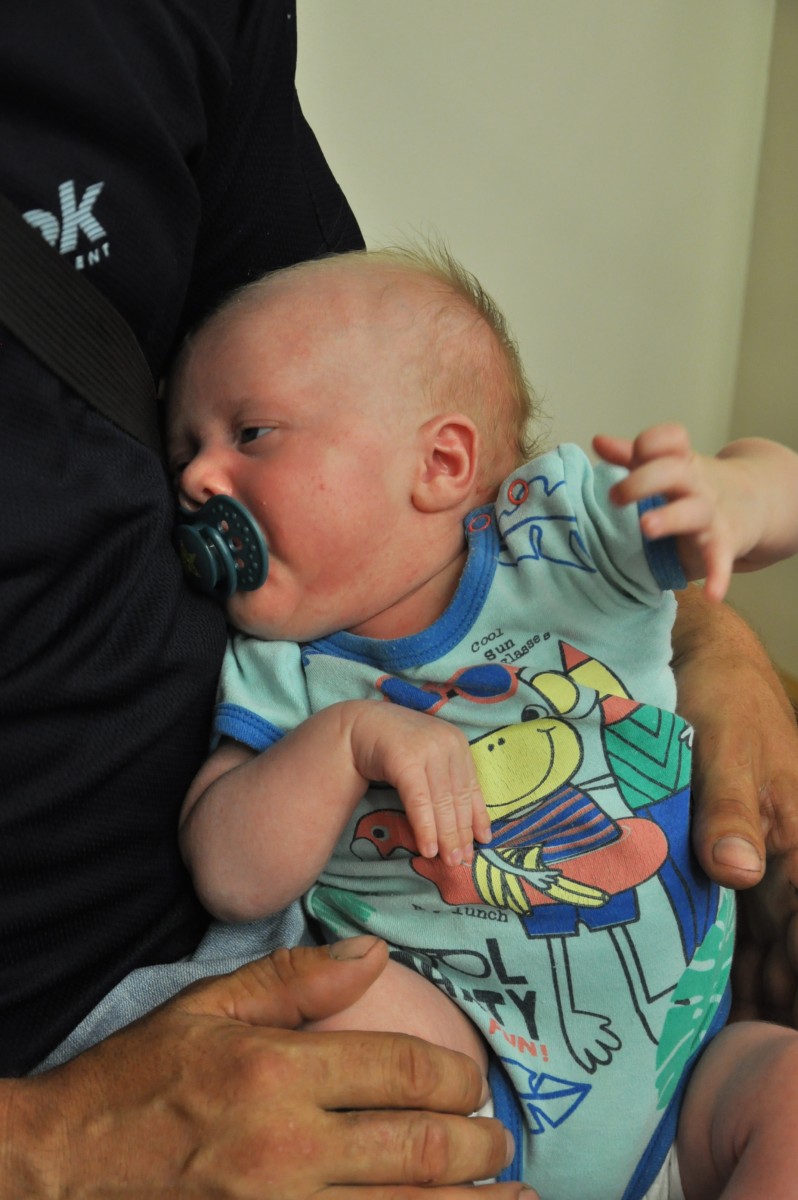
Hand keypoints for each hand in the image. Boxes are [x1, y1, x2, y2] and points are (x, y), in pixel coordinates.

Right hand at [2, 938, 533, 1197]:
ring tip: (514, 1195)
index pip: (400, 1071)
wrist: (66, 1166)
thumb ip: (296, 979)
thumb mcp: (208, 1008)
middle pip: (419, 1149)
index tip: (473, 1082)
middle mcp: (286, 1148)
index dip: (455, 1077)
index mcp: (275, 1072)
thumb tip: (375, 951)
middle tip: (499, 1140)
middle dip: (478, 1145)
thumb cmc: (139, 1080)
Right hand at [348, 701, 491, 865]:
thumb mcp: (429, 759)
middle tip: (463, 861)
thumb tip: (468, 823)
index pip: (471, 787)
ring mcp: (427, 750)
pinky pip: (420, 802)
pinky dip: (426, 828)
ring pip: (441, 802)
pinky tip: (428, 848)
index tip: (481, 843)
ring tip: (449, 861)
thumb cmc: (396, 746)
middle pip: (457, 798)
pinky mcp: (405, 760)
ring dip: (446, 836)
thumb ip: (447, 780)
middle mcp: (447, 743)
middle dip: (461, 833)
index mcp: (458, 743)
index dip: (477, 818)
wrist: (359, 725)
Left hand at [594, 423, 744, 600]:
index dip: (650, 442)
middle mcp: (696, 484)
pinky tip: (712, 594)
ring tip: (647, 527)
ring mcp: (711, 513)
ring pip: (693, 511)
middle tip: (615, 497)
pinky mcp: (724, 543)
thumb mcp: (667, 468)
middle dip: (644, 480)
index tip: (634, 453)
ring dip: (670, 517)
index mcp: (680, 462)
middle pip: (672, 471)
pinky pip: (720, 559)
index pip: (669, 440)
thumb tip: (597, 441)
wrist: (754, 503)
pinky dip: (718, 576)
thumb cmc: (693, 487)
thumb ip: (631, 457)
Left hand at [672, 587, 797, 1025]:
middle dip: (777, 1007)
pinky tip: (707, 1001)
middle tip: (747, 1066)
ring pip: (765, 944)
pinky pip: (737, 922)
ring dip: (752, 992)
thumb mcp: (725, 748)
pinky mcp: (728, 857)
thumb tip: (737, 871)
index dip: (793, 988)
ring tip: (722, 1054)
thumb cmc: (721, 701)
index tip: (782, 1044)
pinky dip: (728, 961)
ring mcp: (761, 863)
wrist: (702, 661)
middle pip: (790, 951)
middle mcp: (789, 862)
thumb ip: (730, 809)